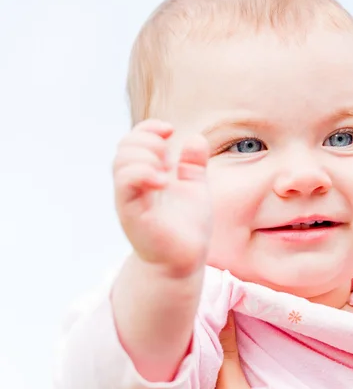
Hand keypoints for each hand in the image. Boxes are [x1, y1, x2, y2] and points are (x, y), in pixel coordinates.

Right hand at [113, 119, 211, 276]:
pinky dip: (142, 174)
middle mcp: (134, 185)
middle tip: (166, 155)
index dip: (148, 128)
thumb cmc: (187, 227)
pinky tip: (162, 182)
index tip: (169, 130)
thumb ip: (193, 164)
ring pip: (121, 163)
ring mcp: (130, 199)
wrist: (185, 260)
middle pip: (124, 147)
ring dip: (144, 156)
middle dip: (146, 140)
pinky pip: (126, 184)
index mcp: (147, 175)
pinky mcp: (132, 213)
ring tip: (165, 171)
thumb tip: (195, 138)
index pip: (134, 140)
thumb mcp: (194, 188)